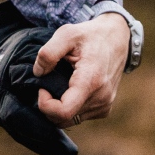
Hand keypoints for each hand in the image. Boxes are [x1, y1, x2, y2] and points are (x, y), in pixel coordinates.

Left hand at [32, 12, 129, 128]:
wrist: (116, 38)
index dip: (45, 104)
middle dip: (49, 106)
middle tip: (47, 84)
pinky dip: (69, 108)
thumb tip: (38, 73)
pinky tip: (69, 90)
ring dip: (58, 108)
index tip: (41, 87)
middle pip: (64, 119)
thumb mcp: (66, 33)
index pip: (64, 111)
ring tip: (58, 84)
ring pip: (71, 120)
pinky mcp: (105, 108)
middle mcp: (101, 97)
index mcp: (91, 80)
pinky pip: (80, 117)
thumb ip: (48, 53)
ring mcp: (104, 105)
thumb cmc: (89, 35)